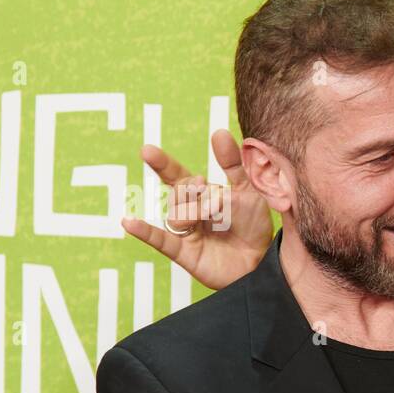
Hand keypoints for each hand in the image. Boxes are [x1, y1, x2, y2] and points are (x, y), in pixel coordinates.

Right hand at [122, 129, 274, 290]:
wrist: (264, 260)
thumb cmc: (254, 225)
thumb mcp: (248, 190)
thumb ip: (233, 164)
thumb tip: (219, 132)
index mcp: (201, 195)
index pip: (176, 176)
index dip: (162, 164)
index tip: (147, 151)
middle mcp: (189, 212)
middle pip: (178, 193)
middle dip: (193, 191)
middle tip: (213, 196)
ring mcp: (185, 233)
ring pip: (175, 215)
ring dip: (193, 212)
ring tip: (214, 215)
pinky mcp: (185, 254)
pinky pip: (160, 241)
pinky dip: (145, 232)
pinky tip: (129, 223)